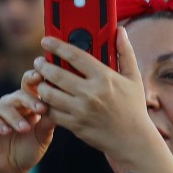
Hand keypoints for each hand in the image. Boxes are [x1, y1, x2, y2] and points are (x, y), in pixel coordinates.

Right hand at [0, 83, 53, 172]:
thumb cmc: (28, 151)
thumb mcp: (42, 138)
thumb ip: (48, 123)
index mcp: (27, 104)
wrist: (8, 170)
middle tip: (40, 110)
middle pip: (19, 94)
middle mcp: (11, 103)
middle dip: (30, 100)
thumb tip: (58, 106)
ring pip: (4, 107)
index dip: (36, 80)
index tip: (43, 80)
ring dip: (15, 117)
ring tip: (24, 129)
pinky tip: (6, 131)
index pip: (31, 86)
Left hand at [32, 29, 158, 161]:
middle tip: (39, 62)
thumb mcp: (133, 78)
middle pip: (57, 74)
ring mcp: (81, 110)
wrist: (133, 140)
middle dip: (43, 66)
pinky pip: (52, 113)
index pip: (75, 56)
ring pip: (50, 94)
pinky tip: (45, 100)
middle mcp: (91, 93)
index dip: (57, 45)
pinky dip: (45, 105)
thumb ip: (125, 52)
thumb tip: (119, 31)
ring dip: (41, 85)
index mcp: (104, 78)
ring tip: (40, 81)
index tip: (46, 40)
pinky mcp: (75, 125)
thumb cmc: (134, 108)